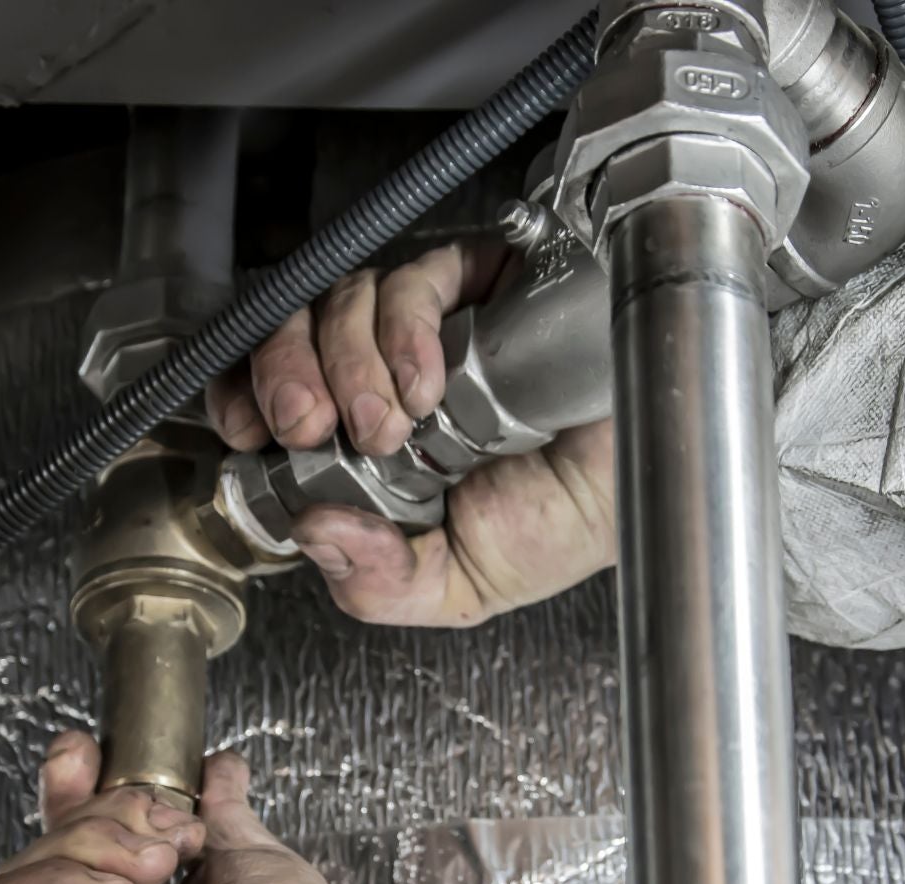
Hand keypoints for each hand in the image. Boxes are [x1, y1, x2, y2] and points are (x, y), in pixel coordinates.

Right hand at [0, 732, 409, 883]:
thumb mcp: (257, 866)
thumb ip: (224, 818)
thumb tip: (221, 772)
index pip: (92, 857)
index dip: (84, 796)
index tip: (90, 752)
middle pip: (55, 850)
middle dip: (105, 810)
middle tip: (163, 830)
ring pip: (30, 865)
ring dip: (99, 844)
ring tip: (154, 875)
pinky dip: (56, 880)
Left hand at [205, 240, 616, 626]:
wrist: (659, 481)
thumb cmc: (572, 521)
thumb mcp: (460, 585)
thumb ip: (382, 582)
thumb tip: (315, 536)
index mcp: (367, 441)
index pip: (275, 393)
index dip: (245, 395)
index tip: (248, 430)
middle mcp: (387, 374)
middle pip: (292, 332)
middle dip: (283, 375)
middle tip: (309, 425)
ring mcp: (430, 326)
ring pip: (342, 299)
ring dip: (347, 361)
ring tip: (390, 423)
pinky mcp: (478, 282)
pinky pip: (414, 278)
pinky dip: (406, 329)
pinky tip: (430, 380)